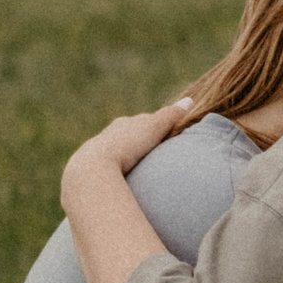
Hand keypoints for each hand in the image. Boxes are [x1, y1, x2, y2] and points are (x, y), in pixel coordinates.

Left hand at [65, 98, 195, 192]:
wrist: (93, 168)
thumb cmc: (126, 144)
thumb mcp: (153, 128)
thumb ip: (170, 116)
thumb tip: (189, 100)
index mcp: (123, 124)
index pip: (141, 123)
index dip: (154, 128)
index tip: (165, 136)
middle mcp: (108, 136)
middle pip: (127, 137)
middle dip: (138, 143)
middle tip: (152, 153)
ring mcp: (98, 155)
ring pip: (115, 154)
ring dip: (125, 160)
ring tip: (138, 171)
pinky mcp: (92, 173)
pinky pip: (108, 171)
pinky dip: (116, 173)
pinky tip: (122, 182)